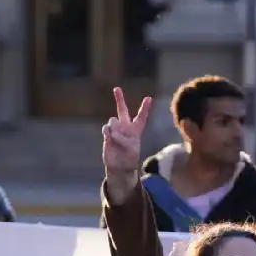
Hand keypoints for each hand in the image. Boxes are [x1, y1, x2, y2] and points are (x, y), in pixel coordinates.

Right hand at [102, 87, 150, 201]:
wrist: (119, 167)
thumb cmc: (129, 159)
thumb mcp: (131, 150)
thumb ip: (122, 139)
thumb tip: (112, 132)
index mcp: (136, 131)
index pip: (141, 117)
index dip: (144, 108)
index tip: (149, 98)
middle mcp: (125, 127)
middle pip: (122, 110)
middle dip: (119, 99)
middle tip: (116, 88)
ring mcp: (115, 130)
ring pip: (113, 120)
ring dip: (114, 128)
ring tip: (116, 139)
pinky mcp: (107, 135)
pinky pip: (106, 128)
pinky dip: (107, 132)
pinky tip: (108, 138)